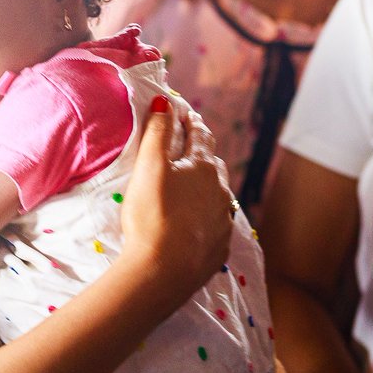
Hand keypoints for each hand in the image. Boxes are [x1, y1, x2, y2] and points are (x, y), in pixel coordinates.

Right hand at [119, 95, 231, 301]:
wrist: (164, 271)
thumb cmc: (152, 215)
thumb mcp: (149, 167)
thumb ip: (157, 132)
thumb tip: (165, 102)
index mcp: (204, 168)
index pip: (200, 136)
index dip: (192, 123)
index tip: (187, 114)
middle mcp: (221, 192)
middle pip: (214, 165)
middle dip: (203, 154)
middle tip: (190, 149)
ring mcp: (222, 221)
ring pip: (219, 196)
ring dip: (208, 187)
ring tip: (195, 187)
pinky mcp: (219, 248)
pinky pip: (216, 224)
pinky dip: (207, 217)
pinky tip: (197, 223)